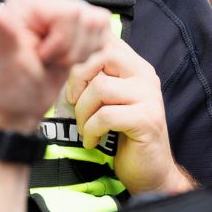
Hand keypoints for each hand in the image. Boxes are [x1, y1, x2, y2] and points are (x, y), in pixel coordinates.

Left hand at [0, 0, 112, 131]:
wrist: (20, 106)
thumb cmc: (10, 86)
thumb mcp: (8, 58)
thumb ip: (4, 29)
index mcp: (26, 2)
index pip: (70, 12)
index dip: (60, 42)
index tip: (40, 55)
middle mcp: (45, 1)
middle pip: (86, 18)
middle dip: (70, 49)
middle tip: (47, 60)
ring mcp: (63, 12)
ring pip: (97, 25)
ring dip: (79, 52)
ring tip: (54, 60)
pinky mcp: (77, 25)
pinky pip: (103, 32)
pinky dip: (88, 53)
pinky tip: (66, 59)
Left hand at [68, 38, 192, 195]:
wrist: (150, 171)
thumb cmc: (123, 135)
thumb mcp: (108, 100)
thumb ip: (96, 78)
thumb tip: (61, 62)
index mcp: (135, 66)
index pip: (104, 40)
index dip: (79, 54)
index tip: (70, 82)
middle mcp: (145, 75)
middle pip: (102, 54)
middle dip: (77, 77)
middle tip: (72, 100)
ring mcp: (149, 97)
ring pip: (99, 87)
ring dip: (82, 111)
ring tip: (83, 127)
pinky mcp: (147, 120)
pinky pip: (105, 116)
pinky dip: (91, 130)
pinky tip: (92, 141)